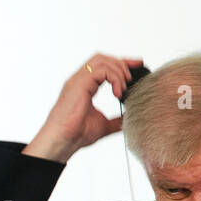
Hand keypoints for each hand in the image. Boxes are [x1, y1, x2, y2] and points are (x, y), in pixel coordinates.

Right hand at [23, 54, 142, 162]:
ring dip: (119, 71)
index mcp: (84, 86)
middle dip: (122, 63)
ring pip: (102, 61)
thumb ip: (117, 119)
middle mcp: (79, 80)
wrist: (63, 141)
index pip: (103, 66)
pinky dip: (115, 78)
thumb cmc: (76, 134)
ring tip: (124, 89)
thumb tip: (131, 118)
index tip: (137, 65)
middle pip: (102, 58)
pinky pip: (101, 71)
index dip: (121, 63)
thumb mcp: (104, 124)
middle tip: (132, 77)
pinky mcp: (79, 84)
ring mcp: (78, 81)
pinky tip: (118, 93)